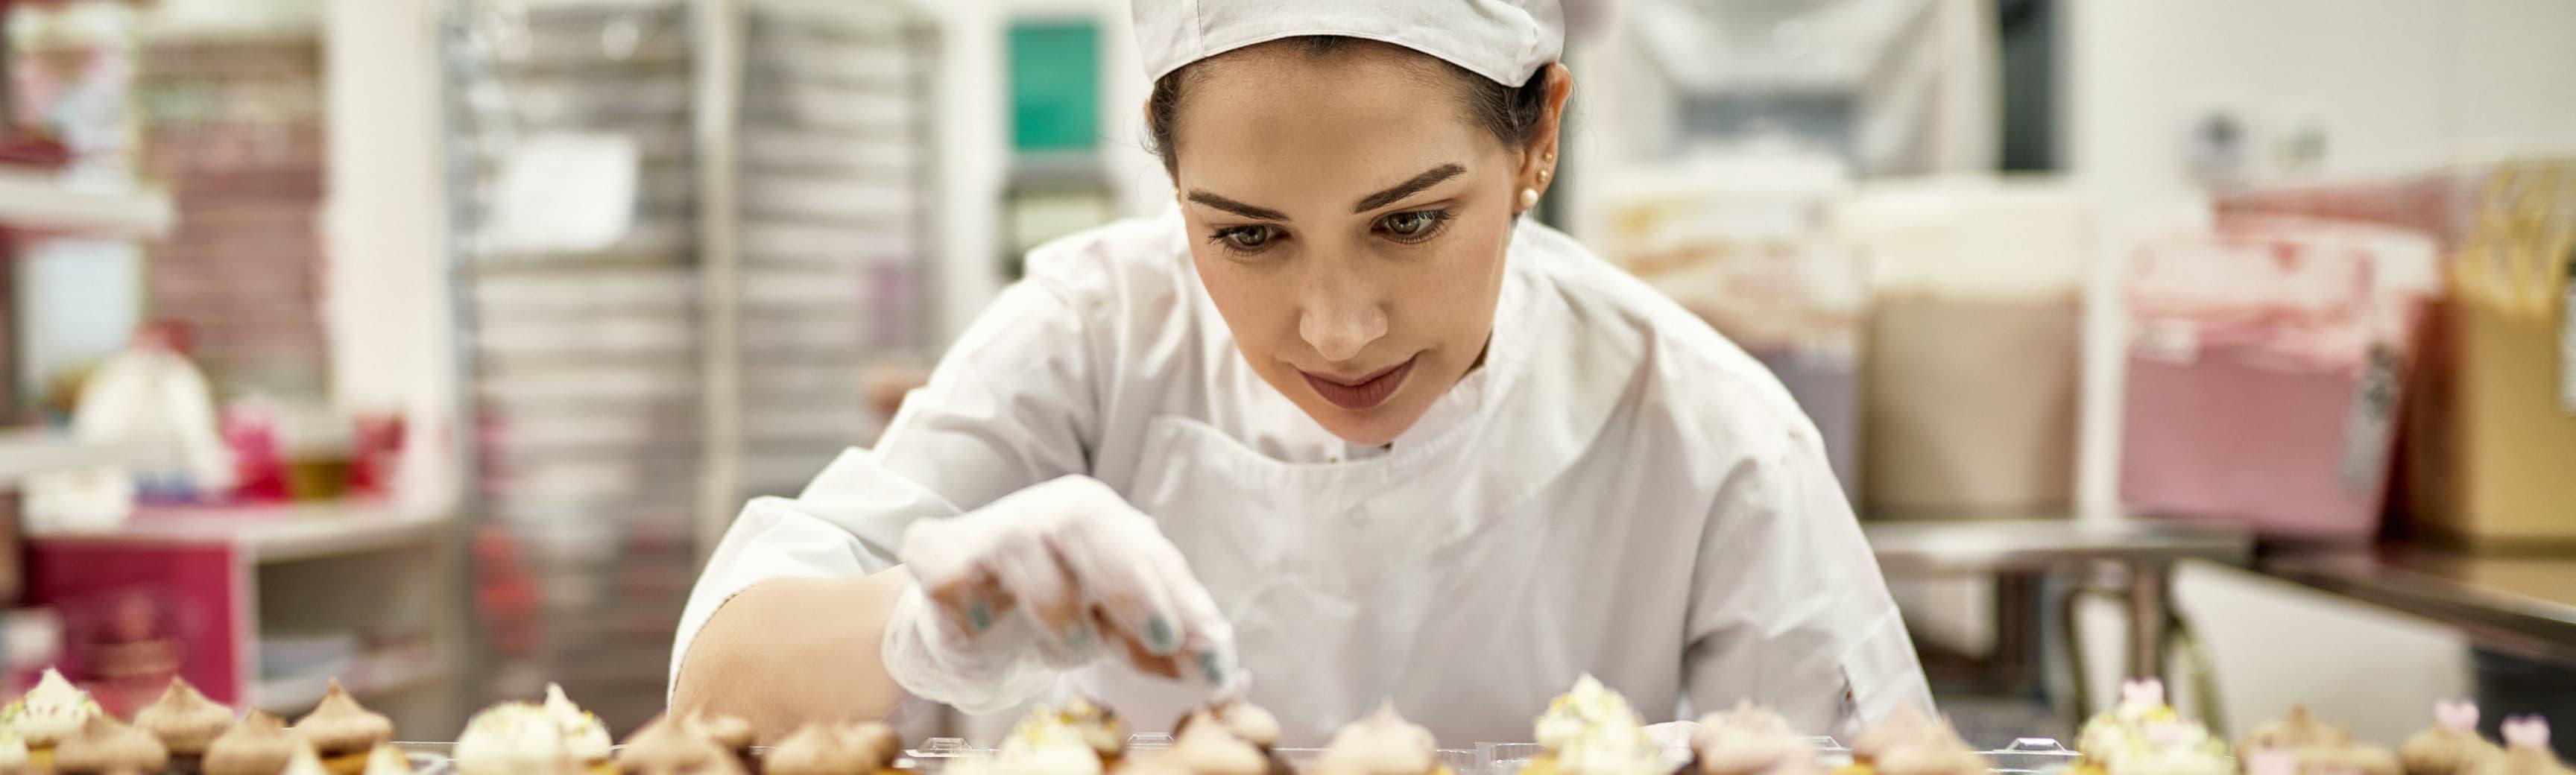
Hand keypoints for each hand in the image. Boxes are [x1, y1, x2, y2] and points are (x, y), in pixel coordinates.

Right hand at [880, 476, 1238, 711]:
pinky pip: (953, 581)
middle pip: (1088, 523)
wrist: (964, 629)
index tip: (1216, 658)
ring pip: (1023, 547)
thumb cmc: (1054, 619)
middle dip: (1132, 585)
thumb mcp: (1118, 634)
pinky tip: (980, 628)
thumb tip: (1227, 678)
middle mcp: (1047, 512)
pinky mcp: (938, 561)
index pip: (1150, 553)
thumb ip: (1166, 648)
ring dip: (1057, 606)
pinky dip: (973, 611)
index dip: (1186, 603)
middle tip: (1165, 640)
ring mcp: (990, 532)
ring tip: (1073, 648)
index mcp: (1101, 519)